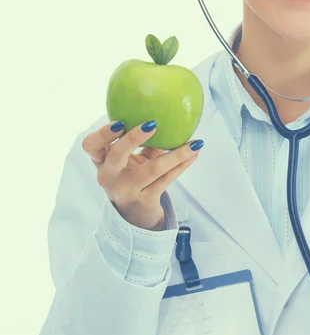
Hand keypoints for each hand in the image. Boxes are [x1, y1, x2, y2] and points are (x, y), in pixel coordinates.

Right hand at [82, 120, 203, 229]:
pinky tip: (194, 154)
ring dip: (176, 154)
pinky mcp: (144, 200)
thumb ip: (143, 144)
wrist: (136, 216)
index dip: (103, 133)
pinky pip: (167, 179)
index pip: (90, 145)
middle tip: (153, 124)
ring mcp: (126, 190)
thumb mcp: (132, 161)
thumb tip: (166, 118)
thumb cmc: (134, 179)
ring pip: (152, 169)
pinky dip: (182, 165)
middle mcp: (109, 176)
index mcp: (102, 162)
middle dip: (133, 138)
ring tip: (194, 144)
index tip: (120, 122)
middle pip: (116, 155)